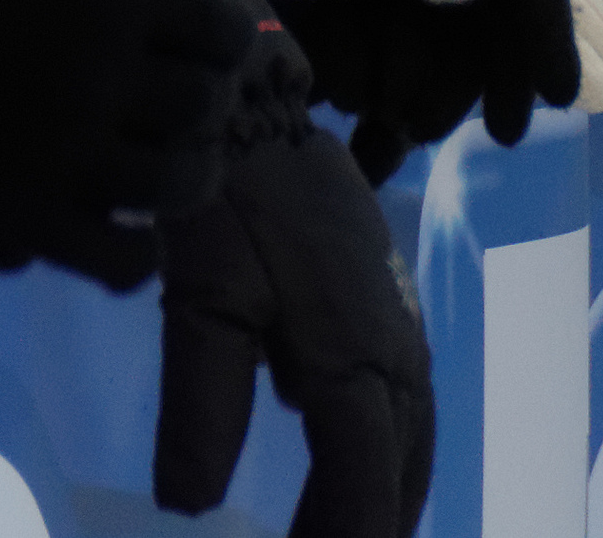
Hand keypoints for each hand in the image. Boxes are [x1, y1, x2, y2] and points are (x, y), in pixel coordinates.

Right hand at [0, 0, 255, 287]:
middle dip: (212, 95)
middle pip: (204, 108)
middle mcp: (97, 86)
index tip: (209, 29)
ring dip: (191, 170)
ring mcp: (57, 160)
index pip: (220, 30)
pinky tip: (129, 221)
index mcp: (107, 2)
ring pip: (174, 187)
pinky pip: (110, 258)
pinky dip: (137, 249)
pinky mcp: (12, 216)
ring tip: (176, 153)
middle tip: (197, 89)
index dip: (227, 28)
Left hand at [155, 60, 435, 537]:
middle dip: (375, 527)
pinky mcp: (385, 302)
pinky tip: (364, 464)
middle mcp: (393, 350)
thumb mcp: (204, 299)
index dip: (344, 537)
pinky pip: (406, 400)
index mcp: (355, 359)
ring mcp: (398, 322)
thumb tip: (189, 505)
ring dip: (390, 493)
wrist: (259, 108)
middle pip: (400, 466)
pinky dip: (392, 449)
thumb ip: (201, 404)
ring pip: (413, 433)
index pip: (363, 484)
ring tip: (363, 536)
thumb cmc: (229, 203)